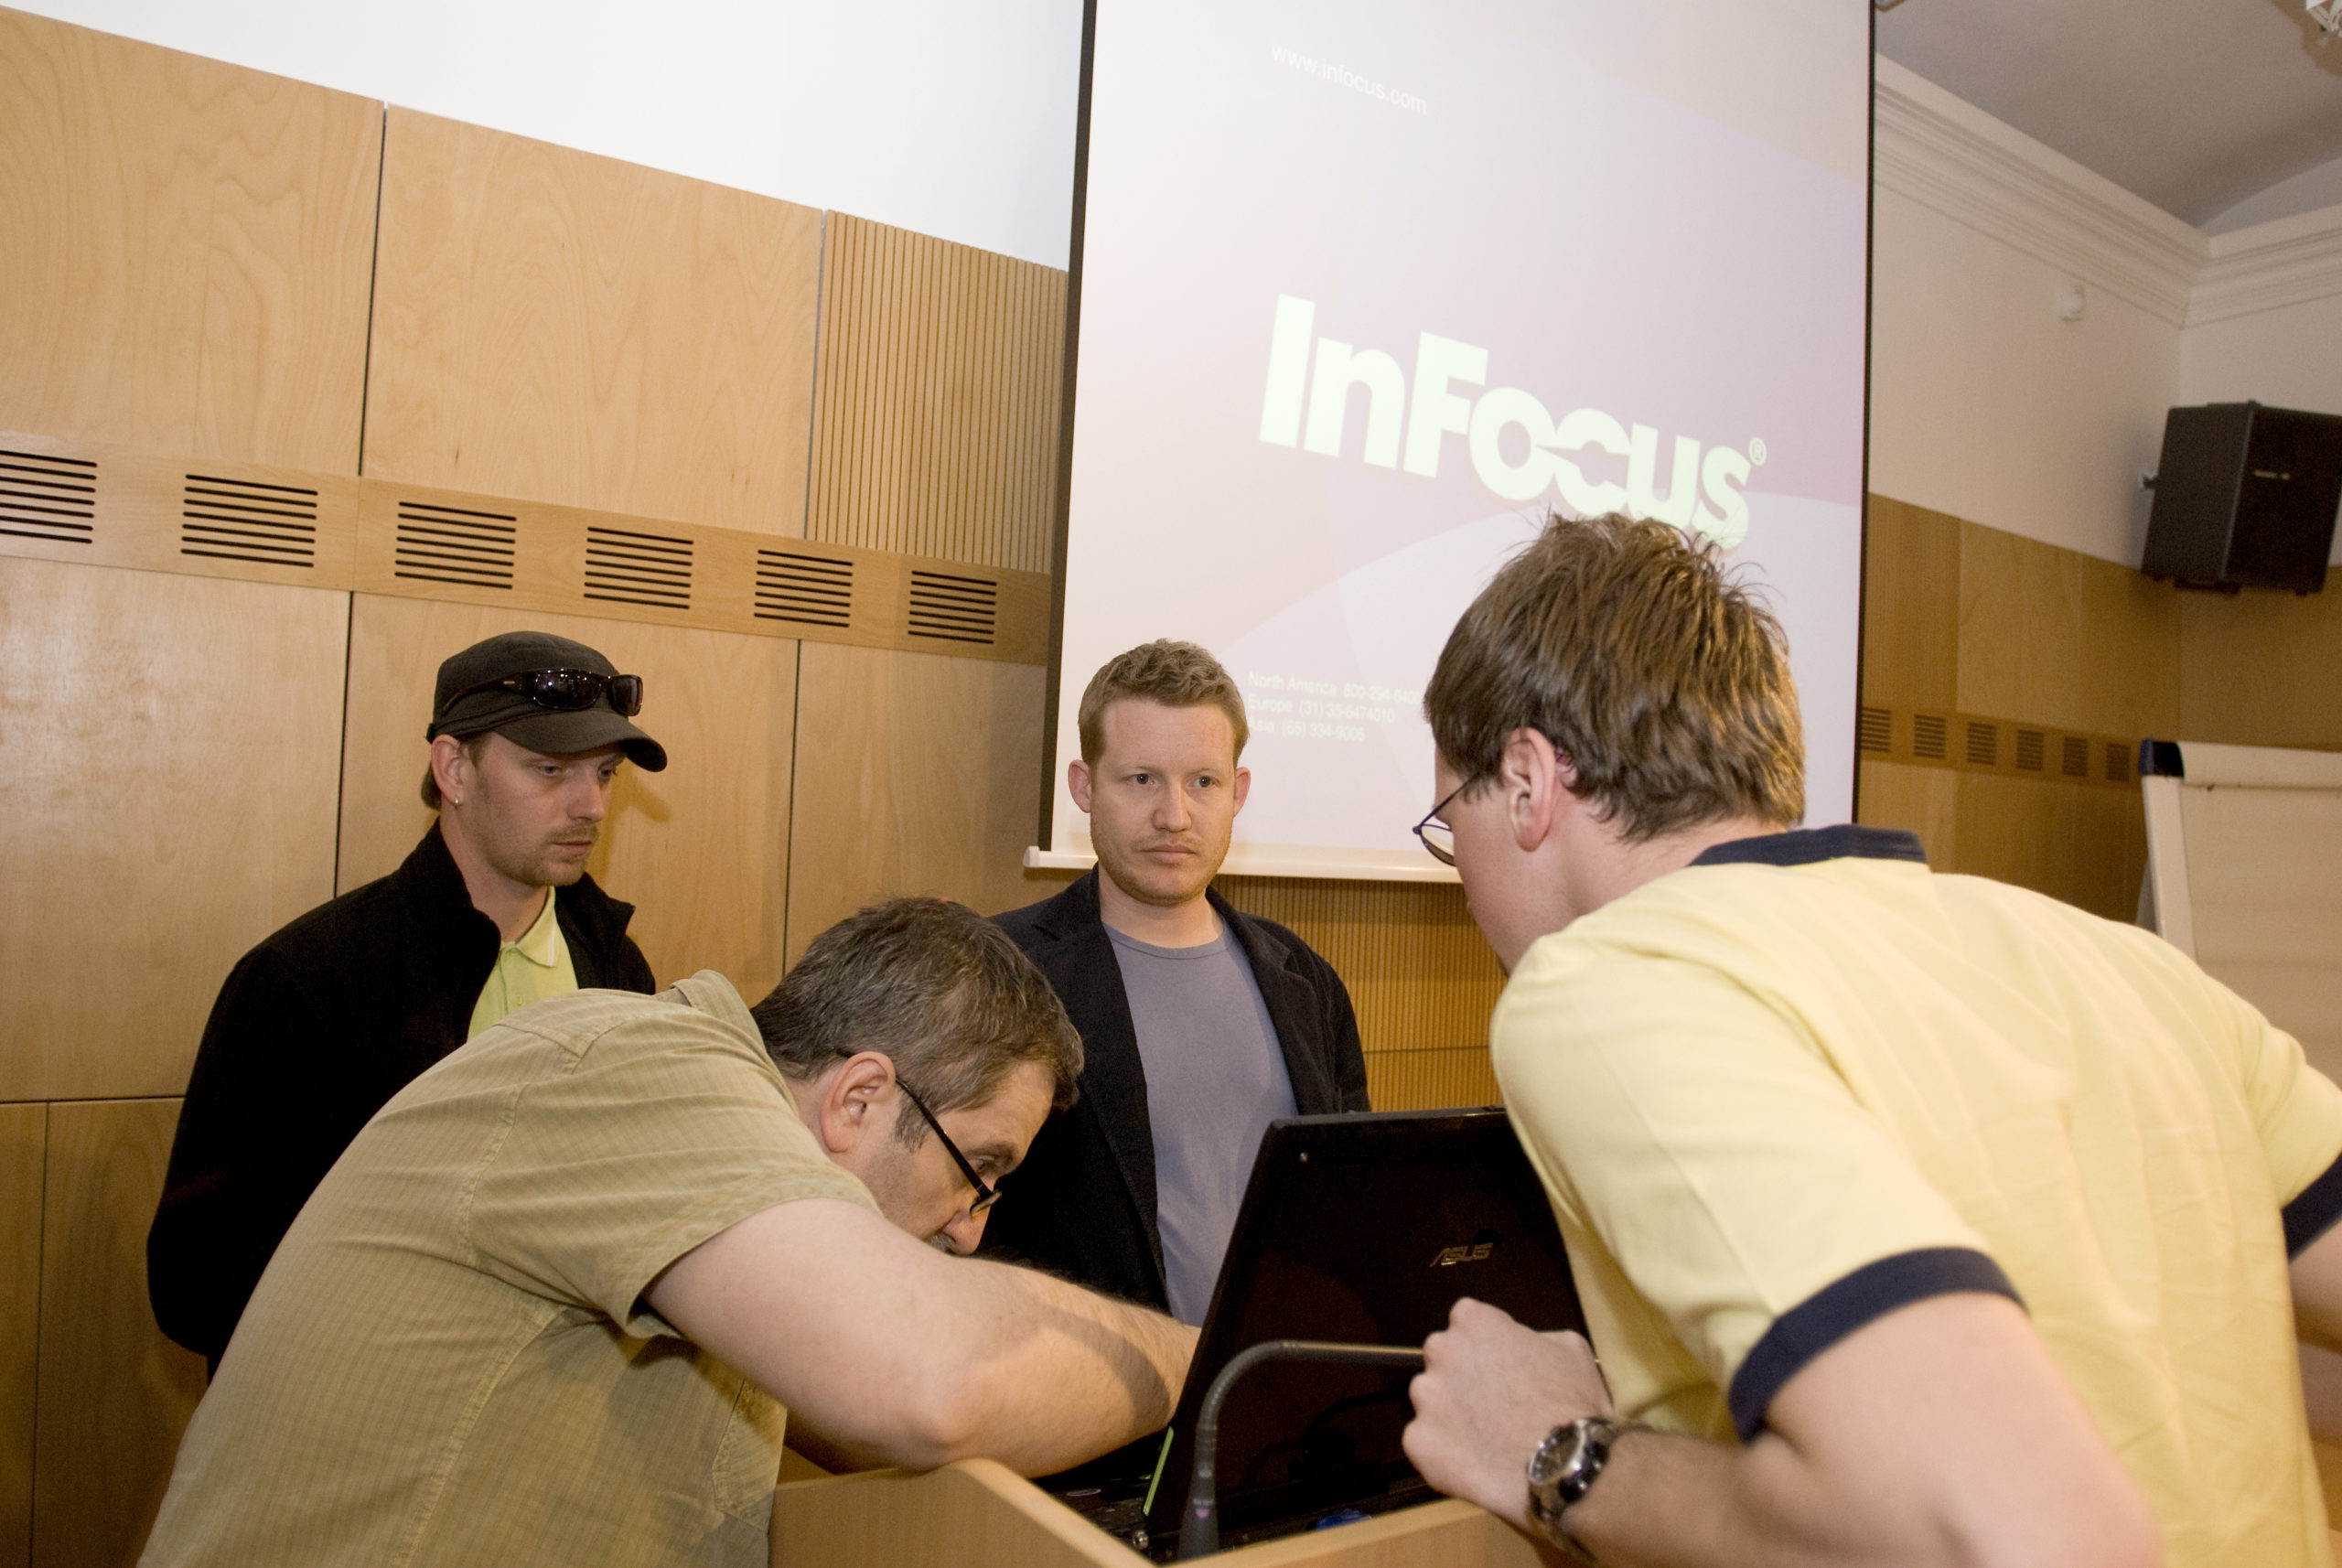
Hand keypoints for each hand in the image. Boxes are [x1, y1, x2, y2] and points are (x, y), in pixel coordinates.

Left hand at [1403, 1296, 1611, 1529]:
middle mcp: (1441, 1352)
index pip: (1467, 1323)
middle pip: (1443, 1360)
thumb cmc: (1572, 1406)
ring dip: (1451, 1416)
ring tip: (1488, 1439)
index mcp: (1474, 1322)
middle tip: (1494, 1405)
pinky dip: (1444, 1454)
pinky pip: (1425, 1444)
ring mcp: (1427, 1398)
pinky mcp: (1419, 1441)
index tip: (1502, 1368)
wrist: (1567, 1467)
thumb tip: (1525, 1345)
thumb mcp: (1570, 1349)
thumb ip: (1533, 1338)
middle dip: (1462, 1378)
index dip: (1487, 1348)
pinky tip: (1477, 1462)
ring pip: (1431, 1402)